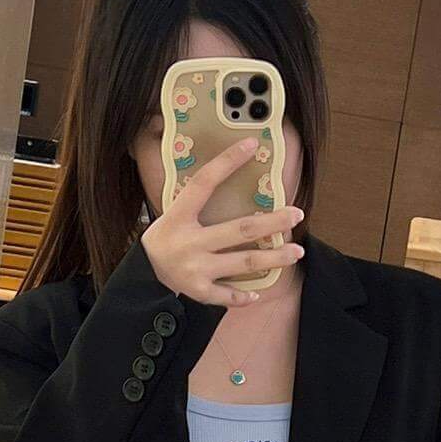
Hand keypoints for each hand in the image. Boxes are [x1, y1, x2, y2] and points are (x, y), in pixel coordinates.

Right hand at [141, 136, 304, 306]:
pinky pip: (227, 295)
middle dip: (272, 222)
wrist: (144, 272)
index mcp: (179, 216)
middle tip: (296, 214)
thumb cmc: (168, 237)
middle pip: (239, 229)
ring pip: (243, 262)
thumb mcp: (174, 215)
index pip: (204, 183)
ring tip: (296, 252)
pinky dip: (243, 296)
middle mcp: (188, 242)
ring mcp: (194, 268)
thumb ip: (199, 203)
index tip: (251, 145)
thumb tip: (234, 178)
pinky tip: (257, 292)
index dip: (227, 162)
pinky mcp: (198, 290)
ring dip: (274, 258)